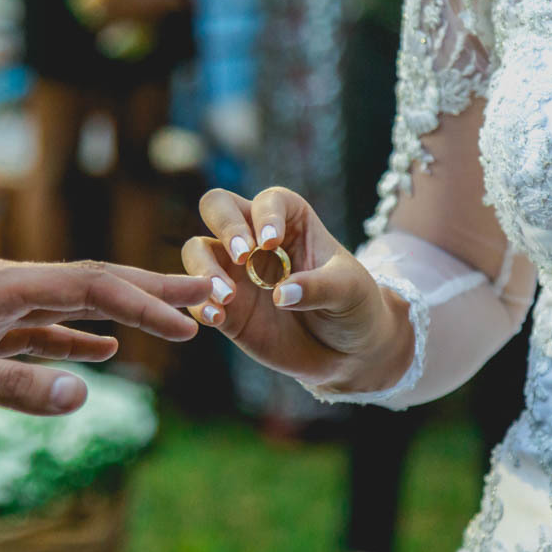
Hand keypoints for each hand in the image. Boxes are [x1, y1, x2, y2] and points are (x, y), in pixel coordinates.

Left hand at [0, 259, 210, 414]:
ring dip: (122, 313)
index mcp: (1, 283)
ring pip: (70, 305)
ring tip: (171, 320)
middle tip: (209, 294)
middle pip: (91, 282)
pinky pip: (40, 331)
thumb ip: (12, 387)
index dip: (146, 302)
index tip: (195, 318)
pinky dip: (77, 340)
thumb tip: (89, 395)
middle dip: (151, 290)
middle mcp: (3, 284)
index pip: (91, 285)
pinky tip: (101, 355)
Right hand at [181, 187, 413, 390]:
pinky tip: (218, 319)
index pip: (268, 201)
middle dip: (225, 225)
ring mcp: (235, 272)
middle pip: (218, 206)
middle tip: (242, 256)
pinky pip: (197, 297)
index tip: (272, 244)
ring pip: (197, 250)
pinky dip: (200, 304)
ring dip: (205, 268)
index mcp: (291, 220)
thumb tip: (280, 294)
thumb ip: (318, 288)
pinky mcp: (225, 307)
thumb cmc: (354, 306)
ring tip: (228, 296)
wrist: (347, 351)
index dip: (266, 216)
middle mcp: (256, 239)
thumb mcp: (350, 291)